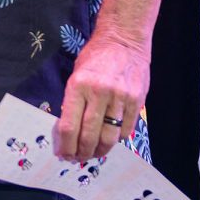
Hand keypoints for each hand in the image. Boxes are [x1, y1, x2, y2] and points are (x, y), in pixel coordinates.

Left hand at [54, 31, 149, 160]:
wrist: (124, 40)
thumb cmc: (96, 57)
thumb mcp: (76, 75)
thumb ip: (73, 100)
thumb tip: (69, 129)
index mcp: (78, 86)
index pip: (69, 126)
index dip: (65, 145)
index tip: (62, 154)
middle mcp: (99, 93)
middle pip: (89, 136)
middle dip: (81, 153)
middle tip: (76, 158)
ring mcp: (120, 98)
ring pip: (108, 137)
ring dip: (99, 151)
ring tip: (92, 155)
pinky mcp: (136, 101)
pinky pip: (125, 130)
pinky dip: (116, 140)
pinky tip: (109, 141)